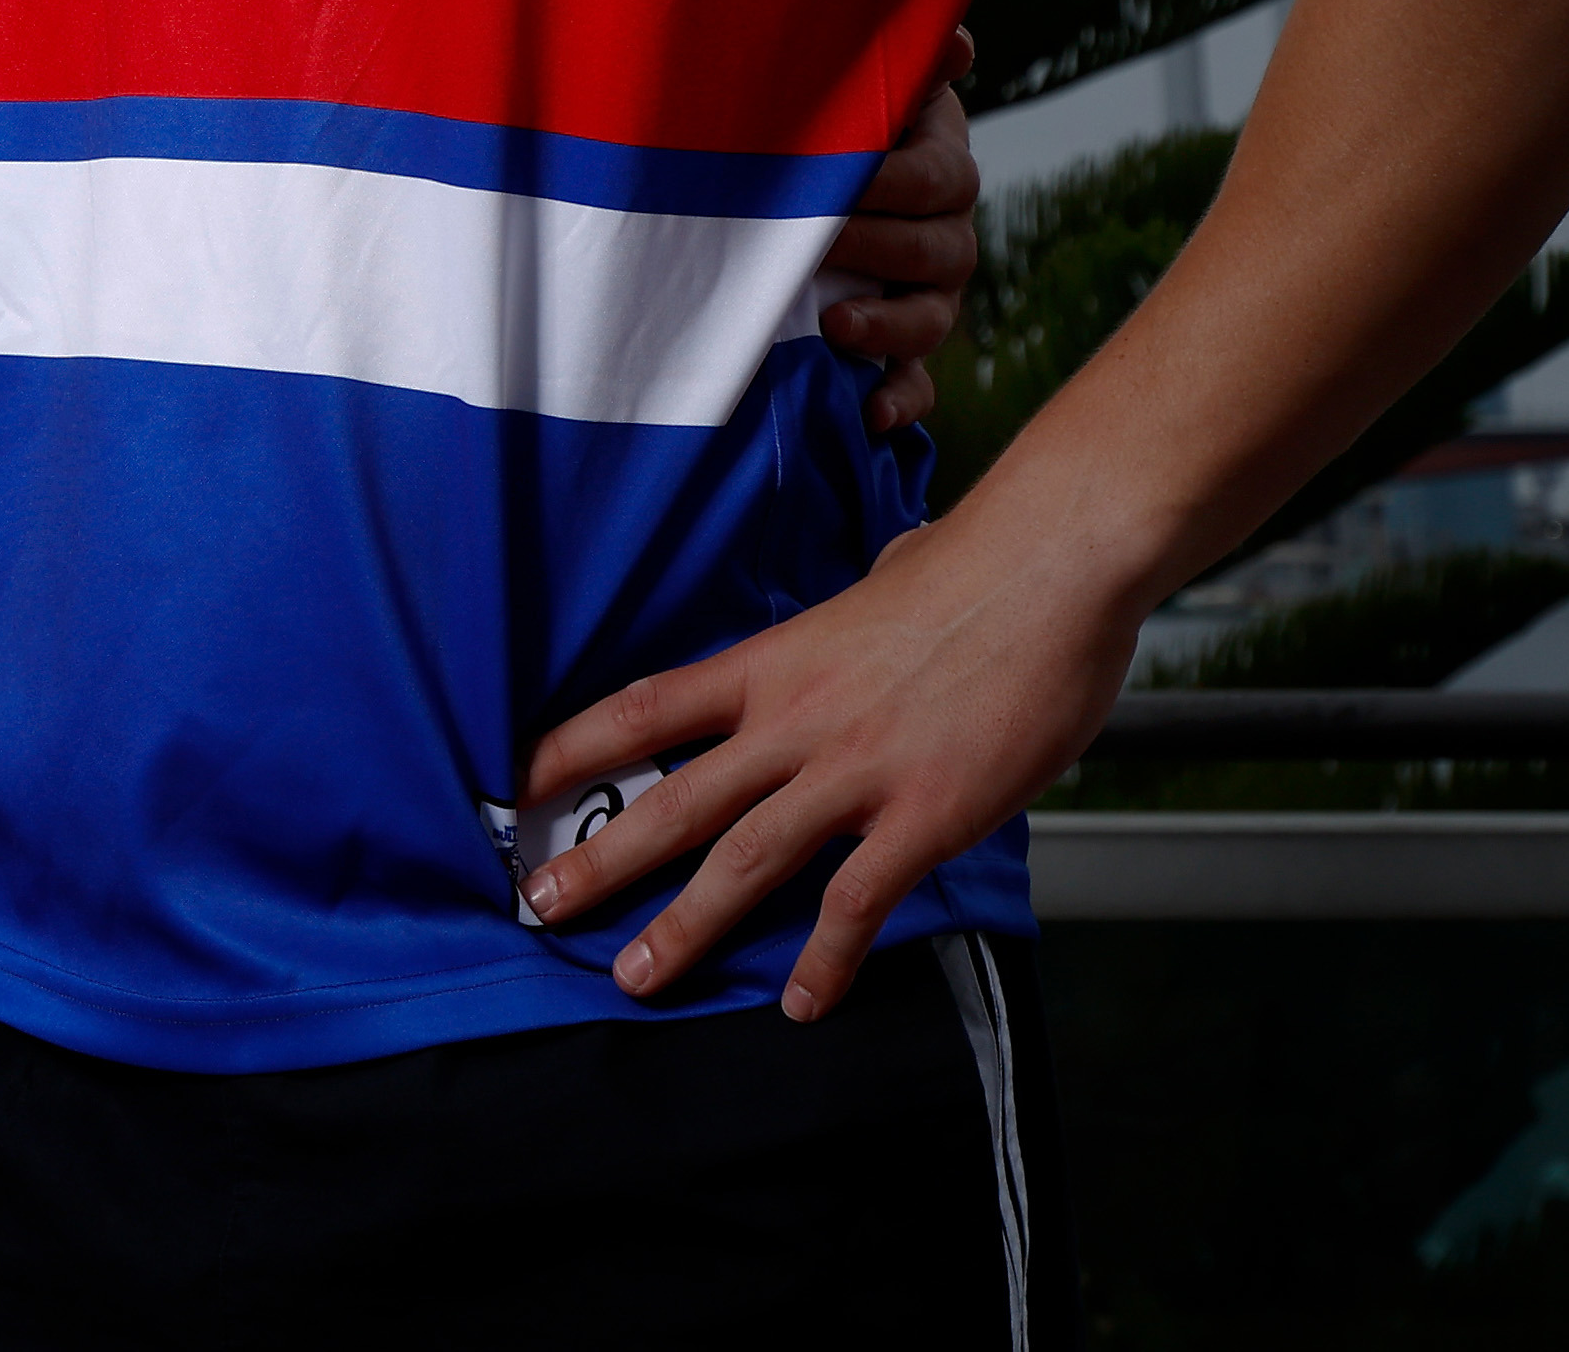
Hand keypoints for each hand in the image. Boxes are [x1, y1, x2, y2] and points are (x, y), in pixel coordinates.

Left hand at [510, 505, 1134, 1017]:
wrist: (1048, 567)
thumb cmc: (975, 568)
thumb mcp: (877, 588)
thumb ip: (855, 620)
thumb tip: (876, 588)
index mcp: (774, 662)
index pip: (648, 706)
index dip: (576, 746)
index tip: (520, 782)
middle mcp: (795, 720)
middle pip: (676, 798)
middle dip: (601, 860)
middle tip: (540, 906)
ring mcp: (856, 770)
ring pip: (745, 859)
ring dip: (685, 926)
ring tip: (636, 976)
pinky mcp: (924, 815)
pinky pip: (858, 901)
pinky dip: (826, 958)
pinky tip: (802, 1001)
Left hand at [817, 28, 981, 431]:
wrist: (799, 178)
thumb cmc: (824, 121)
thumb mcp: (857, 87)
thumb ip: (902, 66)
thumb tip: (957, 43)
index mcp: (935, 167)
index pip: (935, 176)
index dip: (892, 180)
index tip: (843, 178)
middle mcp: (943, 233)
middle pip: (938, 249)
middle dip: (877, 246)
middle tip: (818, 241)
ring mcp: (927, 294)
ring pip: (932, 317)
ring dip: (889, 325)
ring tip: (835, 326)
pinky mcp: (902, 348)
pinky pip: (918, 383)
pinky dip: (901, 400)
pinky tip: (872, 416)